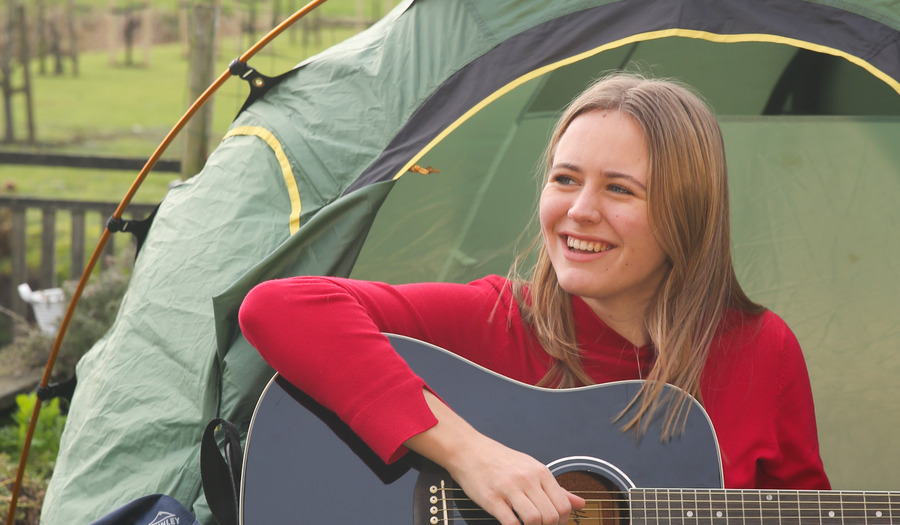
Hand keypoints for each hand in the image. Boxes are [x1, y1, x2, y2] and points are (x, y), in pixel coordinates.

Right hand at [446, 432, 584, 524]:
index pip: (563, 505)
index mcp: (540, 472)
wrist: (469, 450)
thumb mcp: (531, 468)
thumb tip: (580, 503)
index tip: (554, 524)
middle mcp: (527, 479)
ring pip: (534, 521)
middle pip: (550, 516)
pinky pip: (511, 523)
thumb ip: (556, 488)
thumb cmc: (500, 460)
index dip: (562, 522)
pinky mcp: (491, 498)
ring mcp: (509, 488)